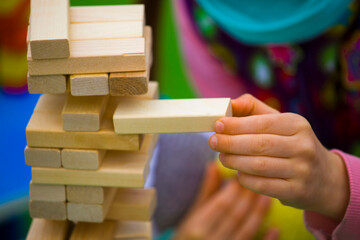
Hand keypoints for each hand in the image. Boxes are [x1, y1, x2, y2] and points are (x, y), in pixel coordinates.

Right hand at [174, 162, 278, 239]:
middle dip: (249, 197)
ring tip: (267, 197)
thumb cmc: (188, 236)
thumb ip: (205, 192)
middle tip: (260, 180)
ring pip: (246, 230)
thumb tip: (213, 165)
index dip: (234, 189)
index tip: (243, 174)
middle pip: (235, 215)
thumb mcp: (191, 214)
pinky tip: (275, 229)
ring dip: (259, 213)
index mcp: (196, 227)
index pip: (221, 204)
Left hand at [209, 94, 349, 220]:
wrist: (323, 178)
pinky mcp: (296, 191)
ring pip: (258, 166)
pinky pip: (262, 185)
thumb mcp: (280, 122)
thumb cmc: (291, 143)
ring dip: (234, 161)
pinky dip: (245, 179)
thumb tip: (230, 103)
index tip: (217, 125)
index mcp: (297, 124)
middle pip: (258, 144)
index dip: (236, 125)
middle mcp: (302, 146)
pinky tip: (238, 173)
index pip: (262, 123)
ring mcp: (301, 170)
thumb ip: (253, 109)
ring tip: (222, 157)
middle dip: (230, 143)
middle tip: (213, 142)